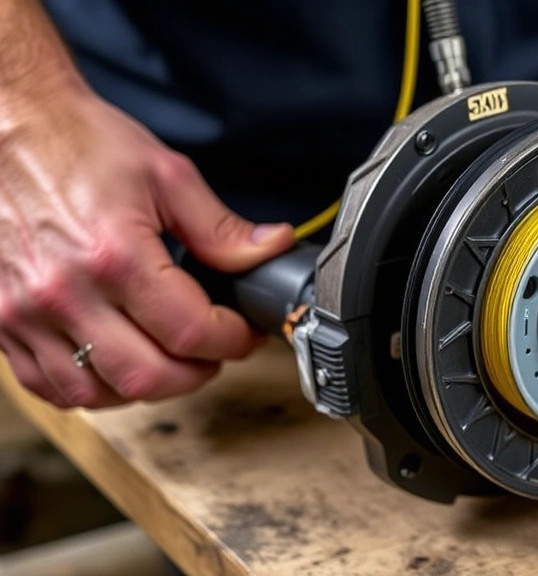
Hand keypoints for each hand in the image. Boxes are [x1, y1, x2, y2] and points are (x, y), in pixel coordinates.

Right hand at [0, 86, 293, 408]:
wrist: (5, 125)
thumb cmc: (76, 141)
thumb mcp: (166, 175)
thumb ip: (221, 227)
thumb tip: (270, 249)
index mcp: (113, 255)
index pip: (190, 332)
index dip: (231, 340)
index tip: (242, 333)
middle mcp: (64, 292)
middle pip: (148, 376)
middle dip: (197, 372)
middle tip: (214, 351)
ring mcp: (24, 313)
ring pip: (97, 392)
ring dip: (145, 386)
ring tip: (170, 357)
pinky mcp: (0, 321)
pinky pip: (48, 385)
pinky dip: (91, 386)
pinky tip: (116, 362)